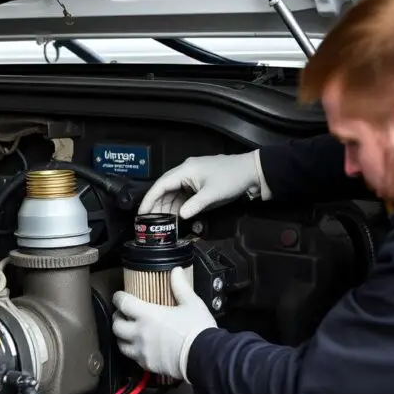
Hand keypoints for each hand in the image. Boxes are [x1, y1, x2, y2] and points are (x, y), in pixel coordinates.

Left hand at [112, 267, 216, 381]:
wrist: (204, 357)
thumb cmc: (198, 329)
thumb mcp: (192, 303)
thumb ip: (181, 287)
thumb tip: (176, 271)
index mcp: (148, 315)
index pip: (123, 303)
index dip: (118, 298)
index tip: (119, 296)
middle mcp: (140, 333)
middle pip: (116, 326)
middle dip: (117, 318)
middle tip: (122, 315)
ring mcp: (142, 351)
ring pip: (121, 344)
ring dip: (121, 337)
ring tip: (127, 333)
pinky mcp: (147, 365)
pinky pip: (133, 358)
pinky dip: (133, 352)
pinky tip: (140, 348)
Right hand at [138, 150, 268, 219]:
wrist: (252, 172)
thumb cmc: (232, 179)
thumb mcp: (212, 195)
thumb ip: (194, 206)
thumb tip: (180, 216)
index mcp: (185, 170)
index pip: (161, 184)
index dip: (150, 199)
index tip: (141, 213)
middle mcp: (186, 173)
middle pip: (165, 189)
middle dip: (157, 205)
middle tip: (149, 222)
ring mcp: (193, 179)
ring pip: (174, 193)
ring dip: (168, 207)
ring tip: (161, 223)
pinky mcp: (199, 185)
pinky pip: (184, 196)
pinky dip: (179, 206)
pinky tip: (176, 217)